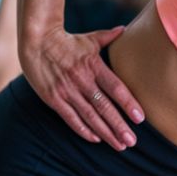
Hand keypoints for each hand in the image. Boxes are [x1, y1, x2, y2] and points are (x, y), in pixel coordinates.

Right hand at [20, 25, 145, 150]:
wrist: (36, 41)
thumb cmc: (68, 41)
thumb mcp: (90, 38)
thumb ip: (109, 37)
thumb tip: (125, 30)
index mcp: (94, 66)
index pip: (115, 88)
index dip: (128, 104)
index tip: (140, 119)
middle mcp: (82, 80)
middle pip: (104, 107)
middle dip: (119, 126)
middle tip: (132, 141)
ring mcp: (67, 91)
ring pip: (89, 116)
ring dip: (105, 132)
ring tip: (119, 145)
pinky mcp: (53, 99)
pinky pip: (70, 118)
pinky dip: (83, 130)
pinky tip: (96, 139)